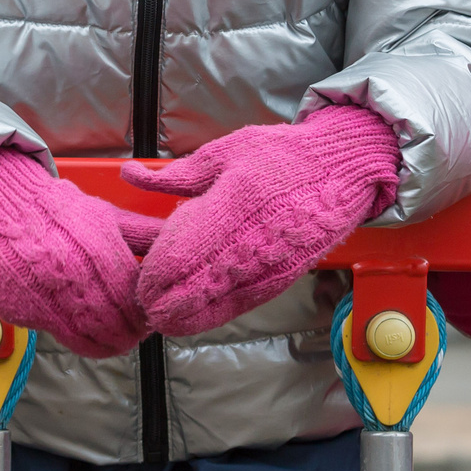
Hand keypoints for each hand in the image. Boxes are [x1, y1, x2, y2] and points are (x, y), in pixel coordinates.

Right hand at [0, 149, 150, 358]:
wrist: (2, 208)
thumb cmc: (58, 212)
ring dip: (106, 345)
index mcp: (99, 251)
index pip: (135, 302)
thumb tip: (177, 250)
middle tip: (134, 336)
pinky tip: (80, 328)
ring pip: (89, 340)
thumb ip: (143, 236)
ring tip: (113, 340)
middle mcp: (73, 275)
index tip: (148, 321)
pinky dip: (73, 337)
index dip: (146, 317)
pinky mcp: (24, 310)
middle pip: (115, 326)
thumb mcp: (106, 216)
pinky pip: (58, 335)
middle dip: (130, 337)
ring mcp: (46, 295)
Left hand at [122, 105, 400, 334]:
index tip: (138, 280)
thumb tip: (129, 175)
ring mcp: (271, 264)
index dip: (158, 272)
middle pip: (200, 284)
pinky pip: (241, 304)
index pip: (187, 250)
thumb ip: (176, 174)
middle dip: (166, 300)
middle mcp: (255, 240)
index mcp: (237, 201)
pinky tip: (191, 317)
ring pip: (220, 302)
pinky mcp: (281, 279)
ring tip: (160, 318)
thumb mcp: (225, 153)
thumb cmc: (281, 156)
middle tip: (141, 305)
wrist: (341, 172)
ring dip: (186, 313)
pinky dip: (213, 313)